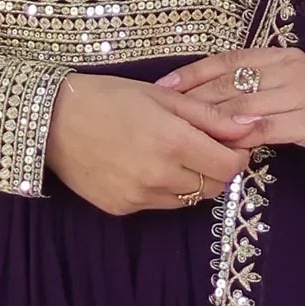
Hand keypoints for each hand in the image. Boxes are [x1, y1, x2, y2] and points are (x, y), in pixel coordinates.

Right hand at [45, 71, 253, 214]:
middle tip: (203, 147)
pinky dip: (164, 189)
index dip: (238, 155)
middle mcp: (160, 176)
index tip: (231, 143)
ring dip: (192, 181)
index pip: (230, 166)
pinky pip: (159, 204)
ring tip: (171, 154)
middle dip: (217, 169)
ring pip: (188, 199)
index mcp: (175, 142)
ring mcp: (141, 196)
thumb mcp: (163, 97)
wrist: (52, 120)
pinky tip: (145, 166)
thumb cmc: (108, 98)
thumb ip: (211, 117)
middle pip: (214, 187)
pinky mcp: (123, 208)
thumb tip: (253, 126)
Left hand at [158, 50, 304, 185]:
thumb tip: (215, 99)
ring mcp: (304, 92)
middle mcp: (292, 67)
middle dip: (193, 98)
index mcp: (283, 56)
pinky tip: (223, 145)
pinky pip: (268, 127)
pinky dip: (243, 136)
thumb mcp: (294, 97)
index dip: (192, 73)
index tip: (162, 88)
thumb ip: (261, 92)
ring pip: (245, 102)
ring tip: (183, 132)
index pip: (228, 59)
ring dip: (211, 119)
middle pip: (230, 80)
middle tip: (162, 114)